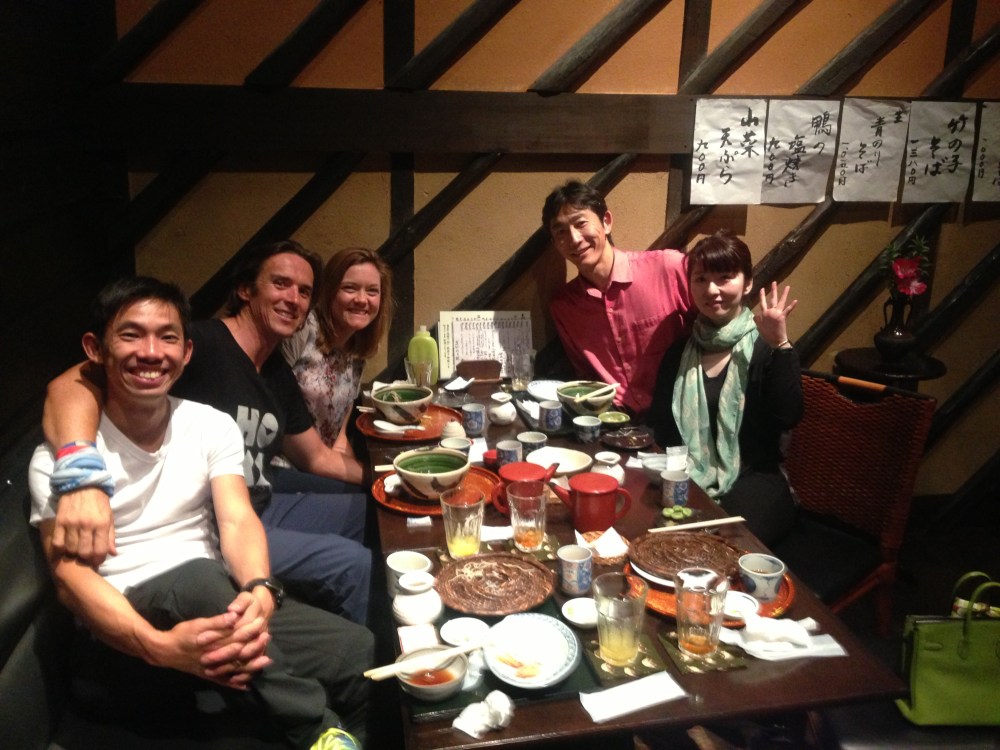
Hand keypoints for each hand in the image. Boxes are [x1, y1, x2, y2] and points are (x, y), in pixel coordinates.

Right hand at [51, 488, 115, 566]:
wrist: (83, 484)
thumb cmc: (99, 502)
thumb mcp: (109, 517)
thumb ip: (111, 536)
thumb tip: (113, 553)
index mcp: (102, 524)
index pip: (100, 550)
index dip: (99, 560)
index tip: (97, 561)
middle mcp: (87, 525)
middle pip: (84, 552)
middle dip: (86, 558)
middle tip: (86, 556)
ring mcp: (72, 523)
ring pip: (71, 549)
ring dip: (74, 553)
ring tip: (76, 550)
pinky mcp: (60, 521)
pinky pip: (58, 542)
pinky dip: (61, 548)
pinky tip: (65, 546)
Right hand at [151, 612, 271, 690]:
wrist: (164, 651)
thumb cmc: (182, 634)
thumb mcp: (198, 624)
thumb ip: (217, 622)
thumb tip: (235, 616)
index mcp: (214, 644)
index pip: (237, 637)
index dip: (251, 630)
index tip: (262, 623)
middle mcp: (215, 659)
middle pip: (239, 653)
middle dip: (255, 645)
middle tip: (268, 637)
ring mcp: (212, 669)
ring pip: (235, 669)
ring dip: (251, 665)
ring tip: (266, 660)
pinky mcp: (208, 676)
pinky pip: (224, 682)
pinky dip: (234, 683)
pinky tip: (245, 686)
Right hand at [754, 282, 797, 346]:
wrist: (774, 340)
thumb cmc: (767, 334)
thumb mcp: (759, 327)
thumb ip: (757, 320)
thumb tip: (755, 315)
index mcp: (764, 314)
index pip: (762, 303)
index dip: (762, 295)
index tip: (762, 288)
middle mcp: (770, 312)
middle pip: (772, 299)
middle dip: (773, 290)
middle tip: (774, 282)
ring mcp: (777, 314)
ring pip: (781, 302)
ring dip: (784, 294)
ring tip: (788, 287)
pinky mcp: (782, 317)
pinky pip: (788, 310)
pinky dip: (792, 305)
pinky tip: (795, 300)